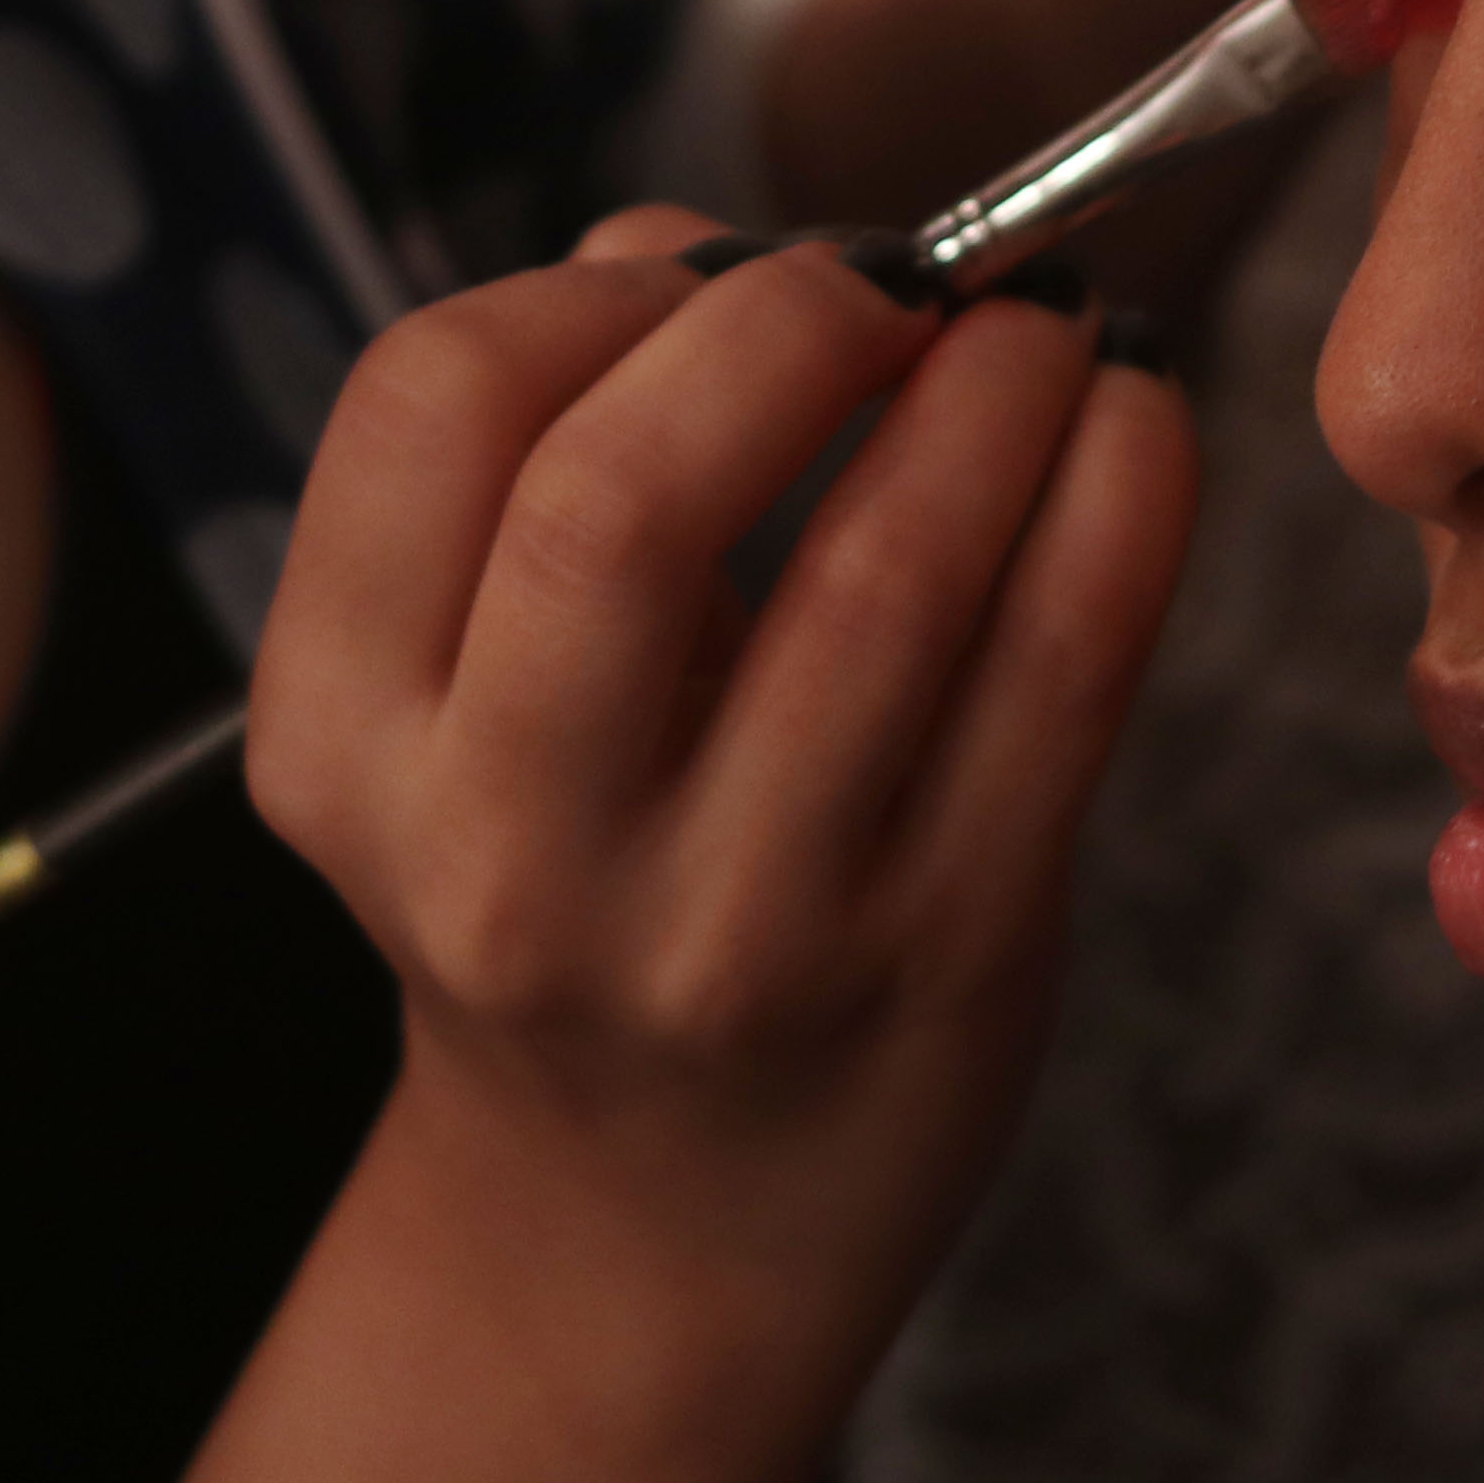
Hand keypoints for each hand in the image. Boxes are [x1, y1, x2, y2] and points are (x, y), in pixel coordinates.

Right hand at [0, 238, 1189, 1482]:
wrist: (650, 1235)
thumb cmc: (579, 885)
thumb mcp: (466, 702)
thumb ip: (546, 452)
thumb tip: (690, 247)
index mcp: (350, 745)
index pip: (430, 409)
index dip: (590, 287)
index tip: (703, 269)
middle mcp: (517, 850)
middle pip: (624, 494)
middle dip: (790, 317)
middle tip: (893, 280)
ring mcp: (739, 920)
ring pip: (884, 570)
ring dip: (996, 386)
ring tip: (1039, 330)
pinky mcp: (947, 950)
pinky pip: (1065, 665)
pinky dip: (1125, 495)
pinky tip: (1133, 424)